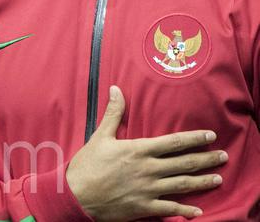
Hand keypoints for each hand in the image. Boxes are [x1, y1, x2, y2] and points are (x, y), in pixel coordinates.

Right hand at [66, 85, 224, 219]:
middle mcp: (148, 169)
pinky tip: (198, 211)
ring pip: (182, 185)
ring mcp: (148, 189)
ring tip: (218, 178)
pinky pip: (170, 209)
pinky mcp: (144, 207)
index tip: (210, 136)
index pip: (173, 143)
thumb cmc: (87, 165)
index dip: (194, 139)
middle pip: (184, 163)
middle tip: (224, 156)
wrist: (76, 194)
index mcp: (138, 151)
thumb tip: (116, 89)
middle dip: (206, 159)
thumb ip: (113, 114)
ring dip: (202, 181)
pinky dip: (185, 211)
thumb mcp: (100, 136)